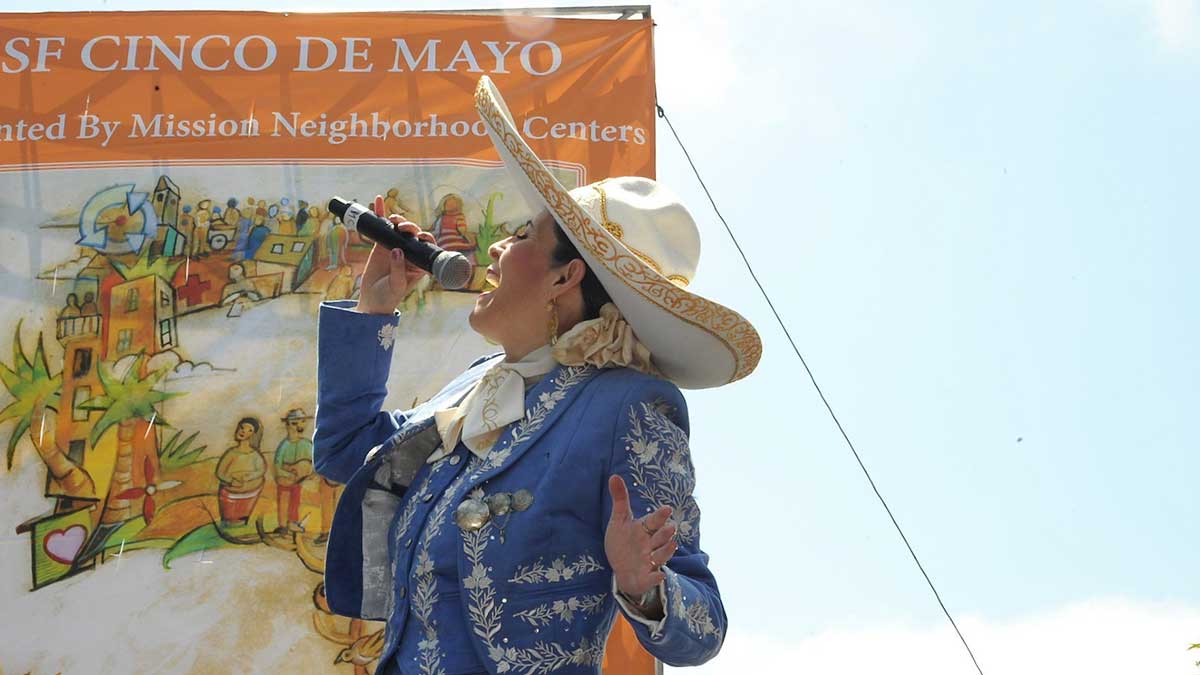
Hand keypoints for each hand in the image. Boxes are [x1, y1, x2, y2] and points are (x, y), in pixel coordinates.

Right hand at [355, 194, 437, 314]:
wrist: (372, 301)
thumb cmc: (389, 296)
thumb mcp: (397, 285)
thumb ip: (398, 269)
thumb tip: (397, 250)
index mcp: (419, 263)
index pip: (427, 245)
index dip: (426, 237)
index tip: (420, 236)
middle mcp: (410, 253)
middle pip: (414, 234)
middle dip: (411, 227)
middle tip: (403, 227)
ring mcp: (396, 247)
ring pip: (400, 228)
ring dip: (398, 220)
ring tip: (393, 219)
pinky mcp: (382, 245)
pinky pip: (382, 227)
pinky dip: (380, 214)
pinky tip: (378, 202)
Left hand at [605, 474, 677, 596]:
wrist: (622, 569)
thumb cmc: (624, 541)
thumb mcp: (620, 520)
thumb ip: (620, 499)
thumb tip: (613, 476)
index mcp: (645, 528)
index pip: (654, 520)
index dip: (660, 515)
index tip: (667, 508)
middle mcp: (651, 544)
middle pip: (661, 538)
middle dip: (666, 533)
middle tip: (671, 527)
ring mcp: (650, 560)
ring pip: (661, 555)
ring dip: (666, 551)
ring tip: (672, 544)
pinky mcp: (646, 576)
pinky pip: (653, 577)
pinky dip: (656, 577)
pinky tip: (659, 575)